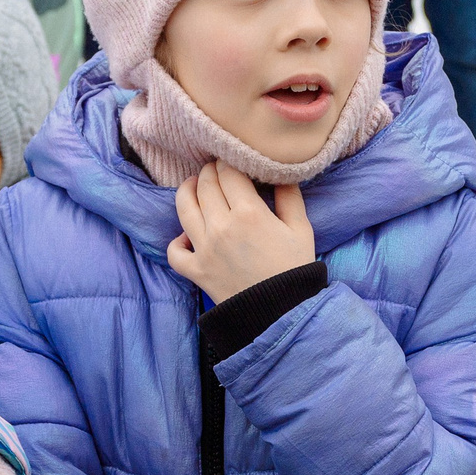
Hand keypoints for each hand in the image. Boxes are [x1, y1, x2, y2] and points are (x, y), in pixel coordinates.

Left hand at [167, 164, 314, 302]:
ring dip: (186, 191)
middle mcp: (221, 226)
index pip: (228, 172)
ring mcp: (204, 249)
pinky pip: (174, 251)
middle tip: (215, 170)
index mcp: (249, 212)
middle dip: (209, 172)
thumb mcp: (301, 229)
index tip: (231, 160)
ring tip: (193, 186)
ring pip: (183, 208)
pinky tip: (188, 236)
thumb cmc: (295, 269)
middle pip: (204, 185)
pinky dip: (177, 241)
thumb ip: (289, 196)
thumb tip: (278, 173)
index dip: (228, 161)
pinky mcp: (196, 270)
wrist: (283, 314)